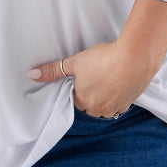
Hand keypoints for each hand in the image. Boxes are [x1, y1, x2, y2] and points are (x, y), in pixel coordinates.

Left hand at [28, 39, 157, 118]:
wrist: (135, 57)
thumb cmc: (103, 59)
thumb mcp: (74, 62)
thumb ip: (53, 71)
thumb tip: (31, 75)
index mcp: (84, 102)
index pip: (74, 101)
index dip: (76, 89)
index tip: (81, 78)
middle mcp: (99, 109)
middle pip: (89, 107)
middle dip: (89, 96)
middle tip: (93, 78)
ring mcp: (116, 107)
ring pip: (105, 109)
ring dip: (103, 99)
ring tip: (105, 81)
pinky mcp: (131, 102)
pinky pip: (120, 105)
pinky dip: (117, 97)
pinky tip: (118, 84)